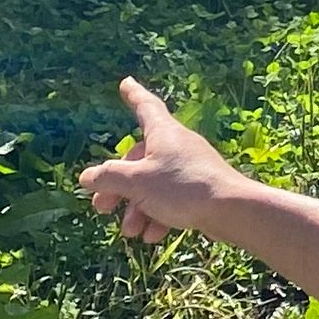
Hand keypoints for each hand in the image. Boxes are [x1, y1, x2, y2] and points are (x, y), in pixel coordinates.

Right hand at [82, 78, 253, 244]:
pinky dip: (159, 216)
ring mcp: (191, 168)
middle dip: (119, 187)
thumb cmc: (182, 188)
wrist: (231, 211)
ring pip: (153, 185)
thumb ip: (109, 178)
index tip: (126, 83)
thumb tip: (86, 177)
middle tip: (102, 207)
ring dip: (137, 209)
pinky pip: (172, 200)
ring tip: (131, 233)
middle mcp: (177, 145)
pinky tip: (153, 236)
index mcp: (163, 133)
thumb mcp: (136, 183)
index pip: (145, 107)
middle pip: (139, 160)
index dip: (133, 95)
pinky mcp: (201, 190)